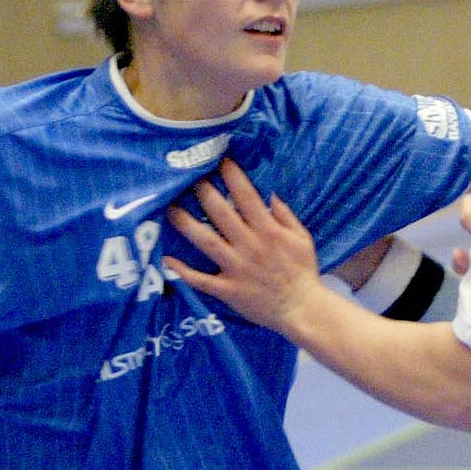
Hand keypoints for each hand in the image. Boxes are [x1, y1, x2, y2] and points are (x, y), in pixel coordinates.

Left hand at [164, 159, 323, 330]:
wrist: (301, 309)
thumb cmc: (303, 272)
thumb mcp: (302, 238)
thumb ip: (286, 215)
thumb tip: (269, 195)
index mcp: (268, 230)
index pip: (246, 196)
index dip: (232, 176)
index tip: (220, 160)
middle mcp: (249, 245)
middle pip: (221, 213)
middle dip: (204, 192)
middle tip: (189, 178)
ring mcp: (236, 268)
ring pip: (206, 241)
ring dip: (186, 225)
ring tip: (170, 210)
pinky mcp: (228, 290)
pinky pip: (202, 280)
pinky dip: (183, 270)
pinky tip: (167, 258)